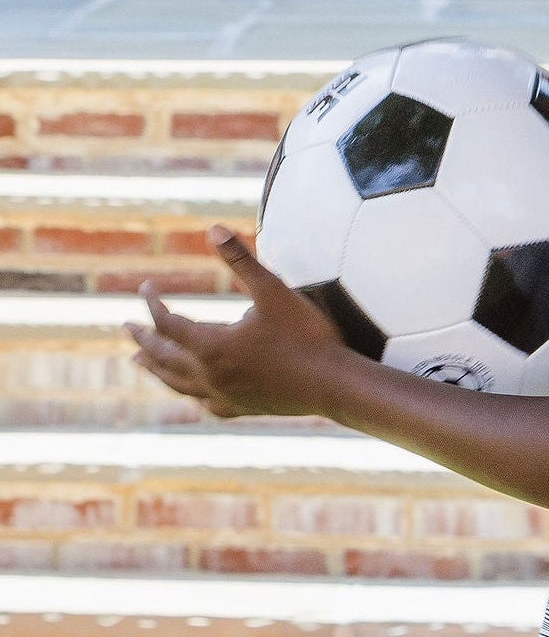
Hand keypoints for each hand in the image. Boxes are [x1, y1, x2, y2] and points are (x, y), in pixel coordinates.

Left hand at [125, 225, 348, 419]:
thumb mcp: (274, 291)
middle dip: (142, 339)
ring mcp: (224, 395)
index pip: (167, 323)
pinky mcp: (242, 408)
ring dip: (154, 369)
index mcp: (212, 346)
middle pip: (163, 356)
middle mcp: (210, 374)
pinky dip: (190, 393)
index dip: (152, 303)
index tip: (146, 288)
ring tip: (138, 363)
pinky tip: (193, 393)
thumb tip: (213, 227)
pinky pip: (204, 402)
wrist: (334, 385)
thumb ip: (241, 260)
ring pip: (176, 383)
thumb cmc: (306, 336)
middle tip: (126, 326)